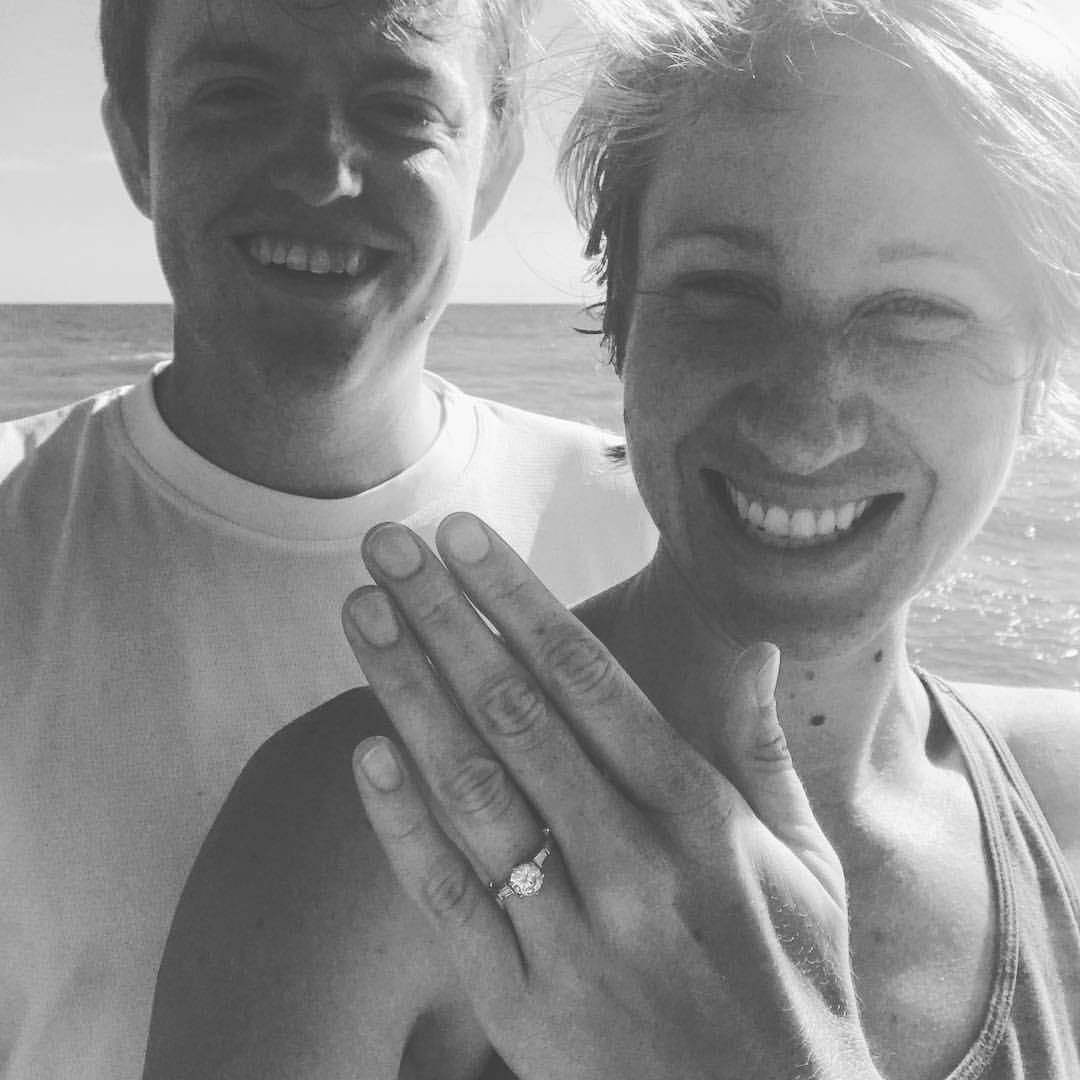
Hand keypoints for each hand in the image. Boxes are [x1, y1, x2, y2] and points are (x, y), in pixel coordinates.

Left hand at [342, 514, 878, 1079]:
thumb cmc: (796, 987)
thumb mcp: (807, 861)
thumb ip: (763, 748)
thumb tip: (757, 648)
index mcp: (696, 813)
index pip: (587, 678)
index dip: (517, 599)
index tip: (463, 536)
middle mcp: (627, 858)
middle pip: (513, 713)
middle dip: (444, 618)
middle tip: (388, 545)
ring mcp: (568, 931)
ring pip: (469, 787)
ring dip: (407, 692)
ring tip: (362, 616)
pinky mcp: (519, 1003)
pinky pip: (446, 897)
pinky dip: (401, 823)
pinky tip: (366, 753)